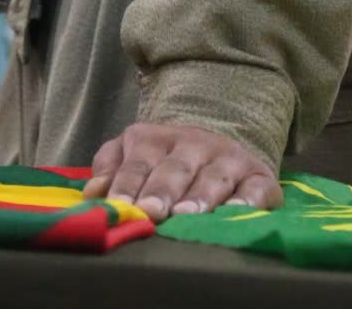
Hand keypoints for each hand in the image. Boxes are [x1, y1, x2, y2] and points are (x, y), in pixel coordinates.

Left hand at [84, 122, 282, 219]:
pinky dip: (249, 200)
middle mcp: (194, 143)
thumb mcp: (134, 153)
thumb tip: (92, 192)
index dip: (128, 185)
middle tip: (152, 211)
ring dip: (200, 195)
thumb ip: (111, 167)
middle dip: (162, 190)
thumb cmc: (167, 159)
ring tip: (187, 214)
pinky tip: (236, 211)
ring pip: (214, 176)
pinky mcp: (260, 175)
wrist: (220, 144)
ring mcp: (228, 158)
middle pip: (175, 168)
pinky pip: (257, 188)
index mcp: (157, 138)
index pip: (138, 162)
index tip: (122, 206)